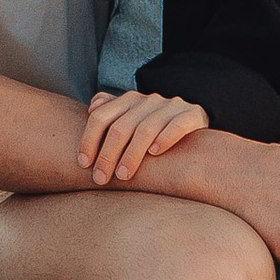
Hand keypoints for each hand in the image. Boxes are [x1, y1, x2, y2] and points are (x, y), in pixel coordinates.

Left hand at [76, 86, 210, 183]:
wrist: (196, 124)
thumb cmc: (156, 129)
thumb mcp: (132, 119)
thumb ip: (111, 113)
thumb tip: (92, 108)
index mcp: (129, 100)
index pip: (101, 117)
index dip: (88, 140)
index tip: (83, 164)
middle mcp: (148, 100)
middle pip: (121, 127)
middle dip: (107, 154)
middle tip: (100, 178)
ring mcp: (171, 106)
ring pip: (146, 129)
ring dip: (132, 154)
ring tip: (123, 175)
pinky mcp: (193, 114)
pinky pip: (177, 125)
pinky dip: (164, 138)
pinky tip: (155, 153)